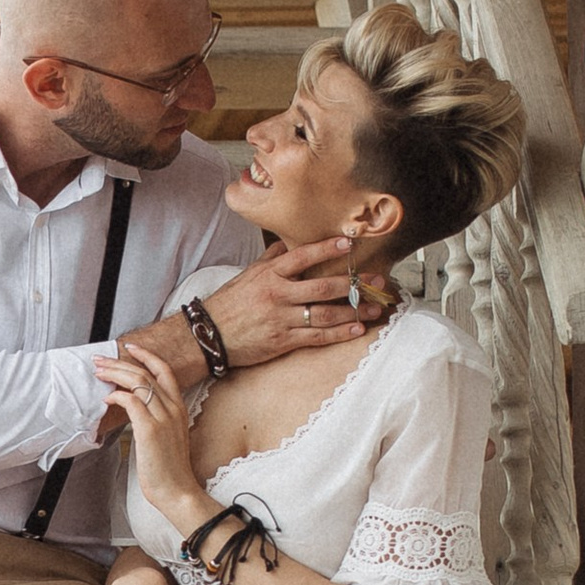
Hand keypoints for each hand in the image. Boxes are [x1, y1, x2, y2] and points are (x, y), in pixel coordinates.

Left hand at [94, 340, 208, 528]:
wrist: (177, 491)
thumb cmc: (168, 469)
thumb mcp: (166, 436)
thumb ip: (154, 418)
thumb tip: (131, 406)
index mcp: (179, 408)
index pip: (165, 371)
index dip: (147, 355)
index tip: (131, 347)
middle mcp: (173, 408)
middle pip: (145, 373)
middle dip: (120, 363)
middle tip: (100, 361)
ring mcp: (163, 418)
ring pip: (138, 382)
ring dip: (114, 374)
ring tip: (98, 373)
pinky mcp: (150, 430)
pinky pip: (131, 401)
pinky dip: (117, 395)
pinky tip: (107, 399)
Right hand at [202, 239, 392, 368]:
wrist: (207, 336)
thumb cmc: (229, 304)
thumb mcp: (248, 275)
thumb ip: (271, 259)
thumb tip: (288, 243)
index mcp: (269, 274)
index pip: (302, 256)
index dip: (327, 249)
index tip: (348, 244)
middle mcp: (277, 294)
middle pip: (322, 286)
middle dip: (353, 284)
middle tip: (376, 280)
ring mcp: (281, 318)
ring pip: (325, 313)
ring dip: (354, 310)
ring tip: (375, 308)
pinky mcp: (282, 341)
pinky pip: (317, 336)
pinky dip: (339, 333)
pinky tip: (357, 328)